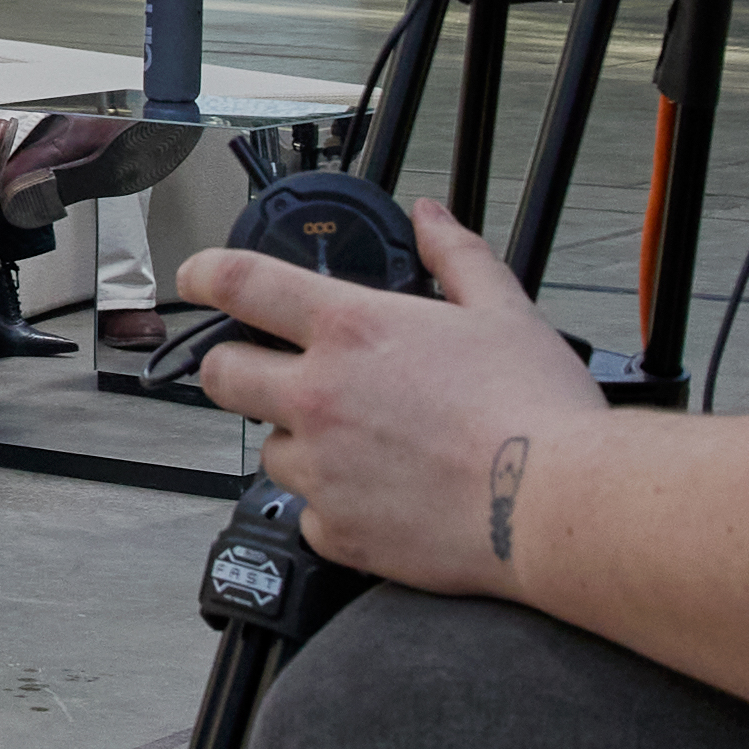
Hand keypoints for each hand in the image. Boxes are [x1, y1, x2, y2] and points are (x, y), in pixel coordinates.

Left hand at [173, 199, 602, 598]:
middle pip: (223, 375)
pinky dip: (333, 506)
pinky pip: (309, 515)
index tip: (194, 276)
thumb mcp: (503, 309)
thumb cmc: (536, 411)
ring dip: (299, 442)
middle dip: (235, 367)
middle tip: (268, 372)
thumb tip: (430, 218)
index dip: (203, 274)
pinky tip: (382, 497)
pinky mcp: (337, 530)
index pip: (241, 284)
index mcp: (352, 331)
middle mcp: (320, 397)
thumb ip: (455, 255)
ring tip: (361, 445)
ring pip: (270, 450)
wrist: (554, 505)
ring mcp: (322, 469)